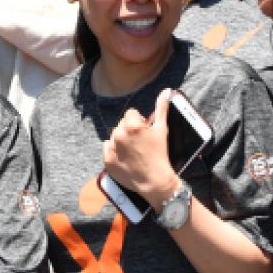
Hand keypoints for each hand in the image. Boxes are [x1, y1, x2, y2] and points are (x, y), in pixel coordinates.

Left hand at [103, 88, 180, 209]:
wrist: (154, 180)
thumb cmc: (160, 154)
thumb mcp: (162, 129)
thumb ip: (162, 108)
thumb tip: (166, 91)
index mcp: (132, 125)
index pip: (131, 114)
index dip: (139, 122)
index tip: (144, 132)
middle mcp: (119, 134)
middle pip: (122, 124)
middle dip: (130, 130)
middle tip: (140, 143)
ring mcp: (112, 148)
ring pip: (114, 135)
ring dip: (122, 139)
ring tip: (133, 151)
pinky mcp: (107, 160)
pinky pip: (107, 147)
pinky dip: (114, 150)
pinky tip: (125, 157)